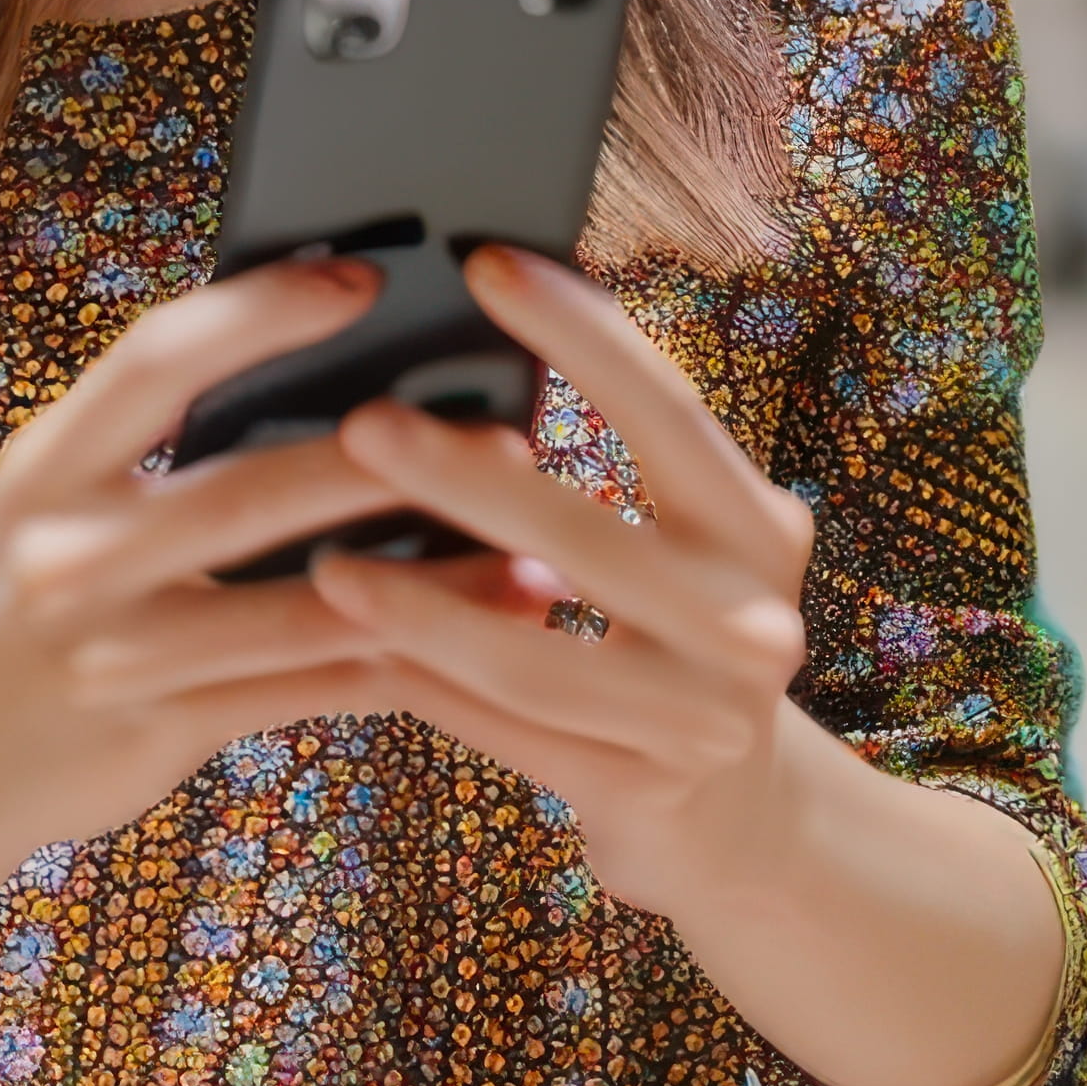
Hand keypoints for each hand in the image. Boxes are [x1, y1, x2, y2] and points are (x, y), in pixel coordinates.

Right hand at [0, 258, 465, 861]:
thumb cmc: (31, 600)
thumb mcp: (59, 499)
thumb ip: (156, 437)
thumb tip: (316, 335)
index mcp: (46, 464)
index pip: (157, 362)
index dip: (260, 313)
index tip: (365, 275)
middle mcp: (67, 555)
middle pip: (246, 495)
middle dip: (388, 463)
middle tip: (508, 435)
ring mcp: (111, 654)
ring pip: (301, 610)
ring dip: (432, 582)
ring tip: (537, 553)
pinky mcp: (160, 730)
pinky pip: (308, 691)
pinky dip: (407, 663)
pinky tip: (487, 641)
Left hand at [289, 244, 820, 917]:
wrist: (739, 821)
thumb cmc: (675, 641)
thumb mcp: (680, 549)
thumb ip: (612, 468)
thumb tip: (465, 335)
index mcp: (758, 527)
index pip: (669, 411)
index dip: (581, 334)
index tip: (485, 263)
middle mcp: (752, 621)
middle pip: (593, 539)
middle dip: (467, 481)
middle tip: (362, 423)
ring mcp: (700, 719)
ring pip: (536, 656)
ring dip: (424, 606)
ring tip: (328, 561)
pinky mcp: (639, 793)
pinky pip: (508, 731)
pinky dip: (431, 684)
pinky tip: (356, 644)